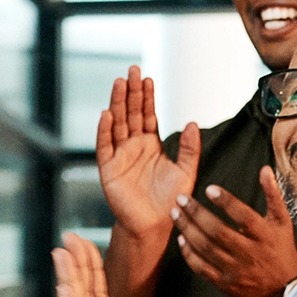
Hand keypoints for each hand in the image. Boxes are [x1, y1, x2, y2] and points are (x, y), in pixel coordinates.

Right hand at [95, 66, 200, 239]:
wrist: (155, 225)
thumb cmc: (171, 201)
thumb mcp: (186, 171)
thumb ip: (189, 148)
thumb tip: (192, 123)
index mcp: (151, 144)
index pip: (148, 115)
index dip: (147, 97)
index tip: (147, 78)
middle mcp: (134, 146)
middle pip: (131, 113)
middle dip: (131, 92)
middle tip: (132, 70)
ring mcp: (120, 156)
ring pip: (117, 124)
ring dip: (117, 103)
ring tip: (119, 83)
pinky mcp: (109, 169)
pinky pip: (105, 146)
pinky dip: (105, 130)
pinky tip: (107, 114)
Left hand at [174, 168, 296, 296]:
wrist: (284, 288)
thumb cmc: (281, 249)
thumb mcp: (282, 221)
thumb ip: (272, 194)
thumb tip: (265, 169)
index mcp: (264, 235)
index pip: (244, 216)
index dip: (226, 202)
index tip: (209, 189)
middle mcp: (250, 253)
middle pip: (218, 232)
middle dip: (196, 214)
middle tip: (181, 199)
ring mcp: (236, 270)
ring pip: (206, 249)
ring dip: (188, 230)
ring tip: (176, 214)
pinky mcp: (225, 284)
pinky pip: (202, 268)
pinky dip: (189, 254)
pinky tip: (182, 239)